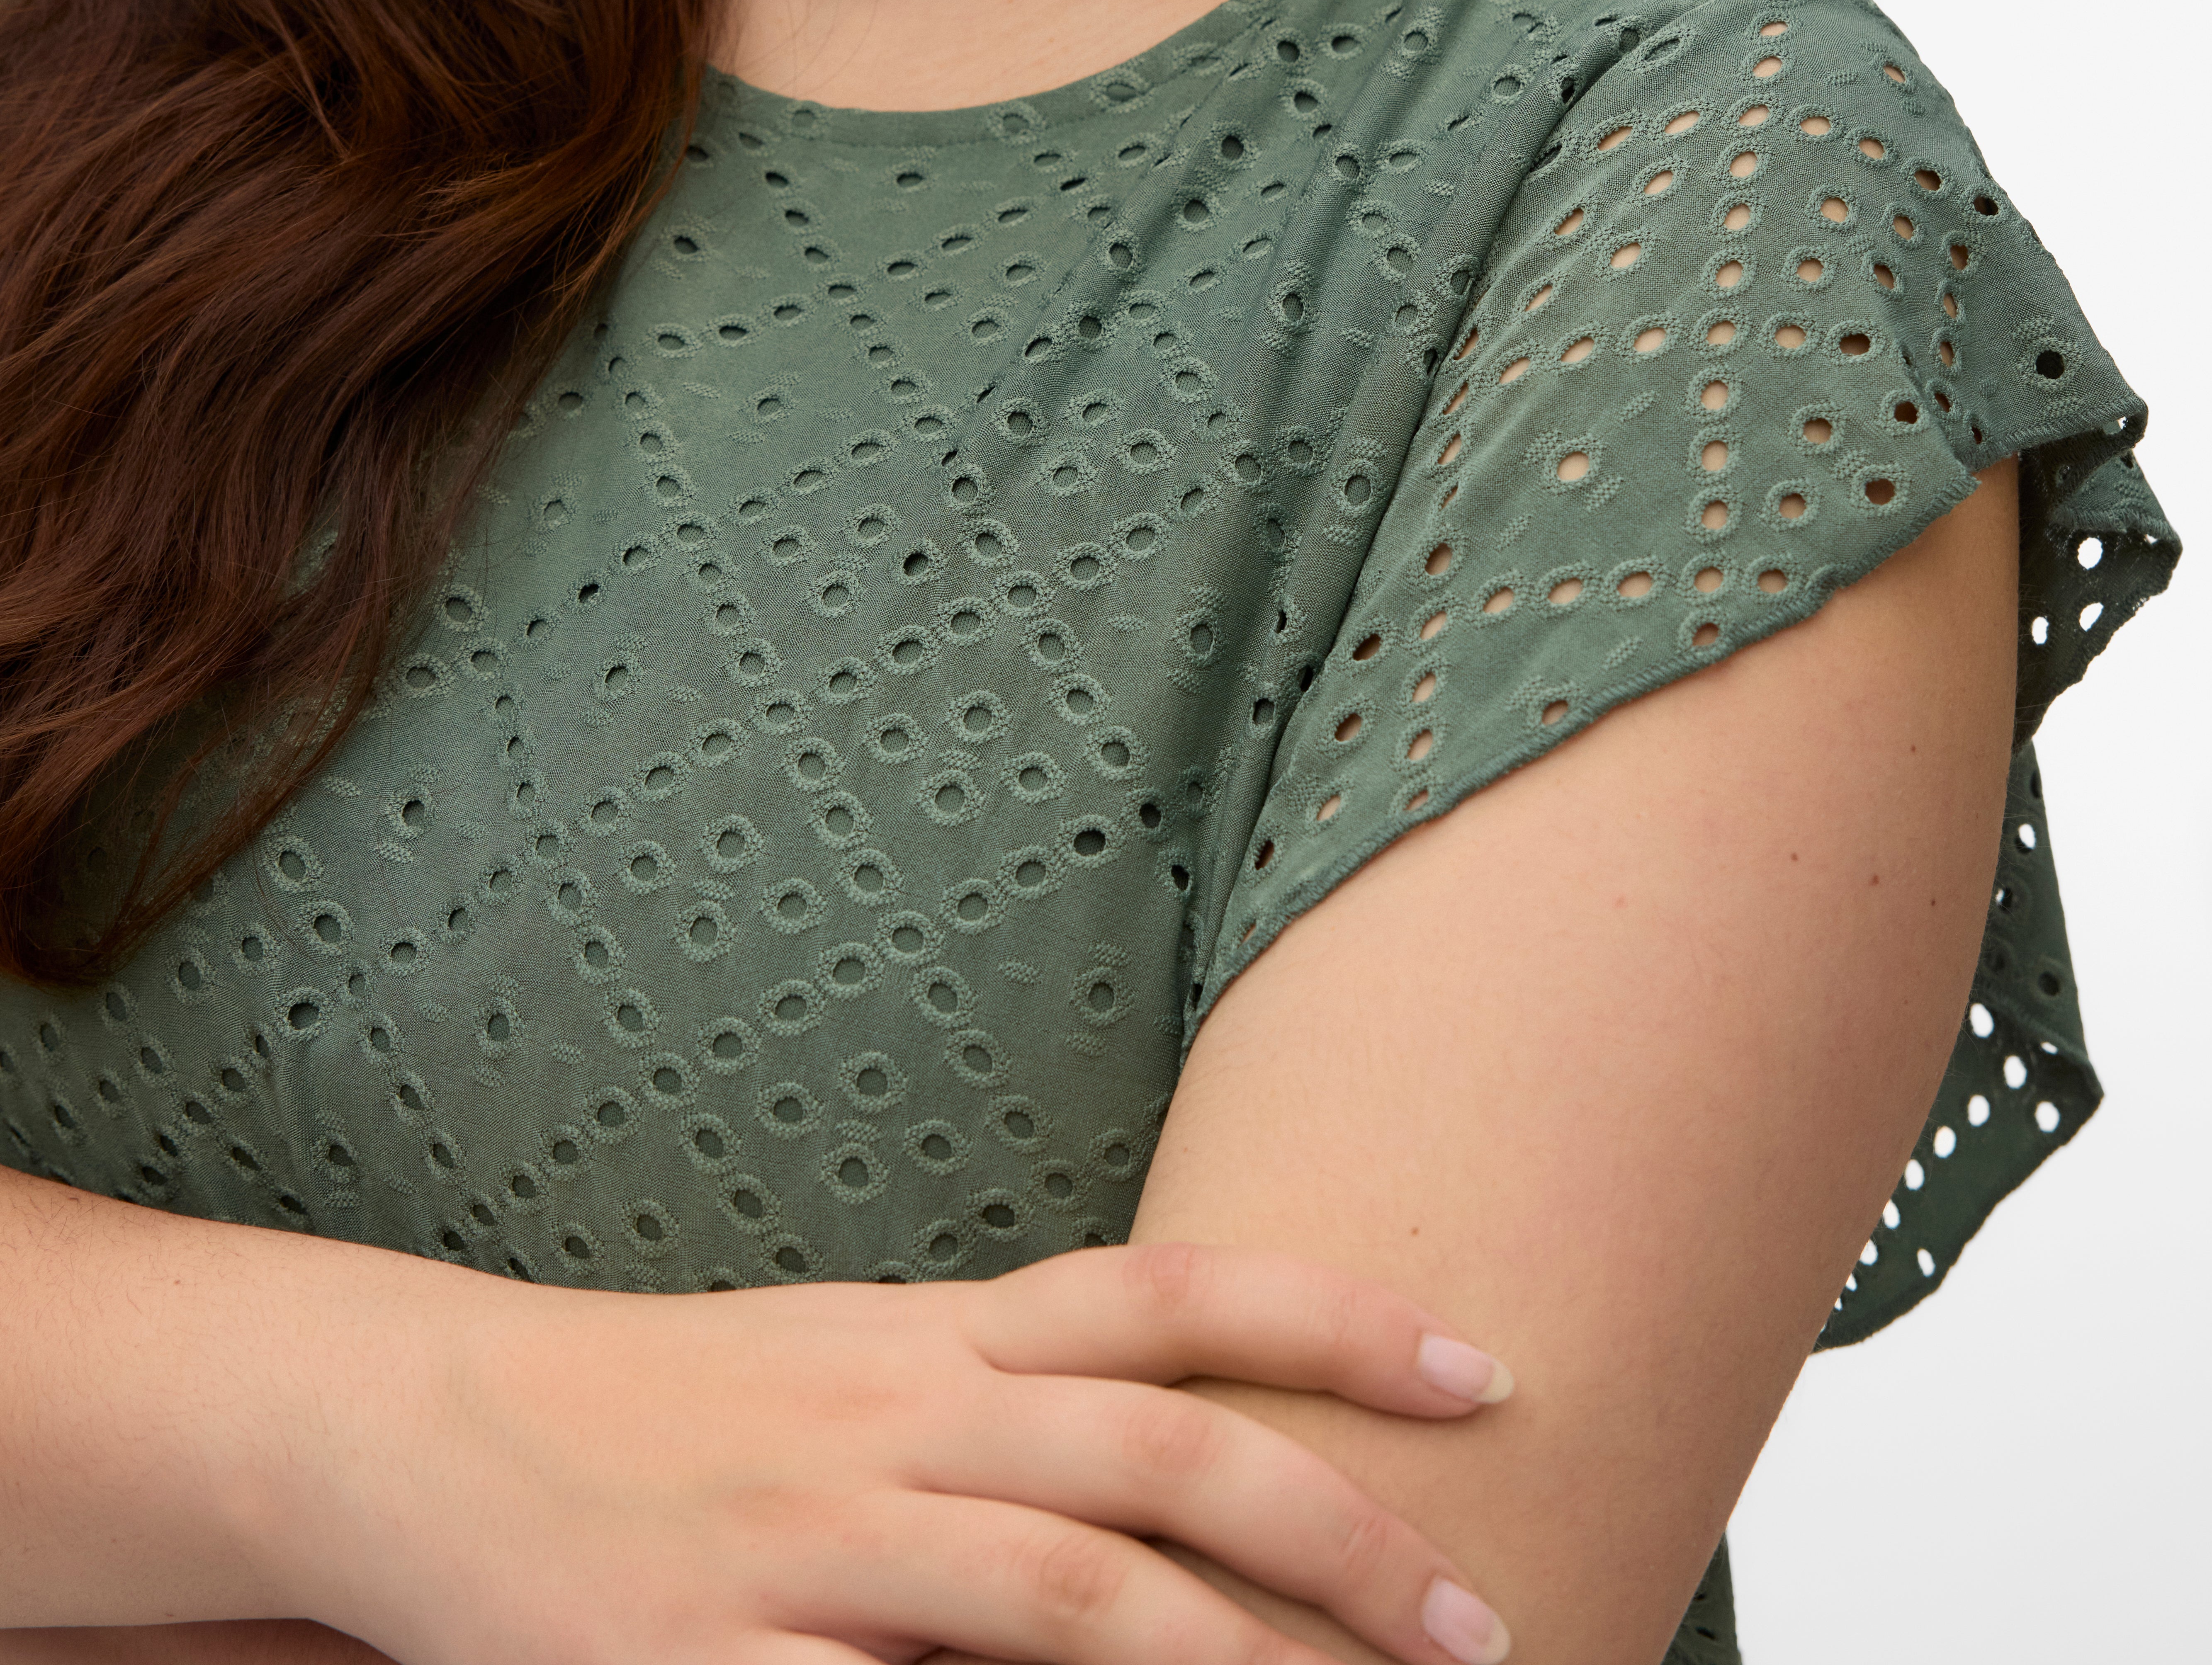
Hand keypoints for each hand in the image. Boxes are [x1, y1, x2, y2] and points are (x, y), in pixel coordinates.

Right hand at [281, 1240, 1512, 1664]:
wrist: (427, 1420)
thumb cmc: (670, 1403)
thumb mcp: (850, 1365)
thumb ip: (998, 1405)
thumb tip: (1181, 1472)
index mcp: (928, 1339)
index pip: (1169, 1298)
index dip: (1334, 1320)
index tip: (1479, 1368)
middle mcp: (892, 1419)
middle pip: (1154, 1459)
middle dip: (1332, 1537)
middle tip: (1476, 1621)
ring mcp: (805, 1542)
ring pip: (1057, 1595)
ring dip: (1220, 1662)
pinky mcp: (709, 1656)